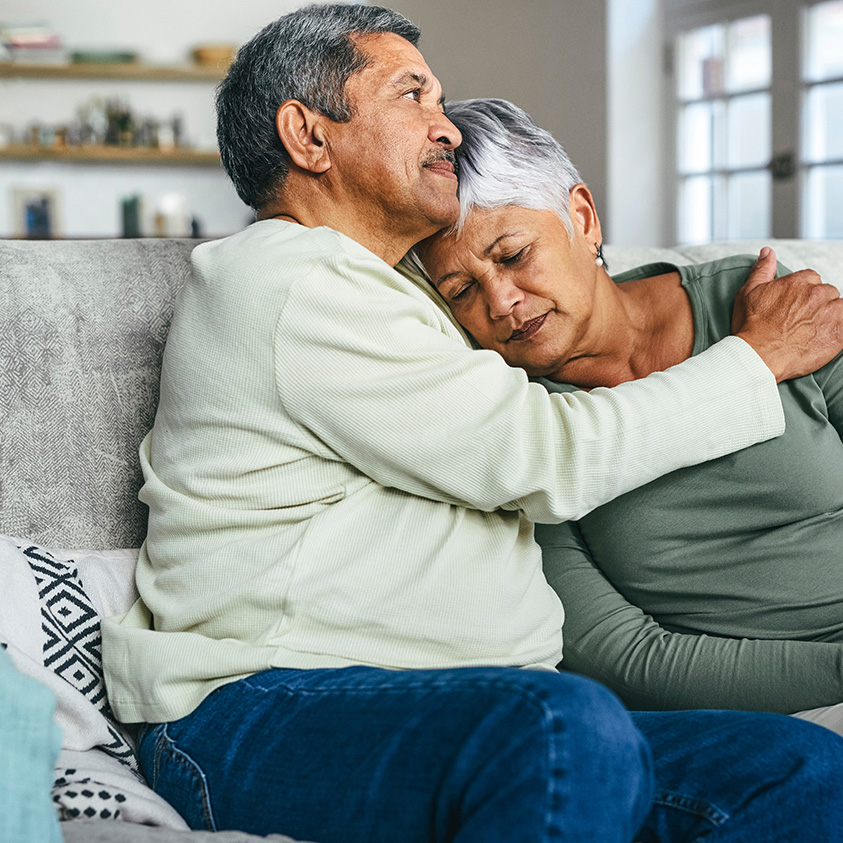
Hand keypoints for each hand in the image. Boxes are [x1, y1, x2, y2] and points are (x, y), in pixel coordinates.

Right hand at [732, 247, 842, 381]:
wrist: (757, 356)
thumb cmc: (750, 327)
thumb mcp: (748, 293)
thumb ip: (762, 270)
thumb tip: (767, 252)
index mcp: (797, 282)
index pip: (811, 279)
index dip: (802, 293)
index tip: (794, 307)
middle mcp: (816, 294)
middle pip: (827, 292)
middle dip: (818, 304)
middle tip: (801, 321)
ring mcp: (830, 313)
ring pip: (839, 307)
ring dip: (830, 315)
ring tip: (813, 330)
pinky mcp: (839, 333)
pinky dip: (839, 328)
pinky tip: (827, 336)